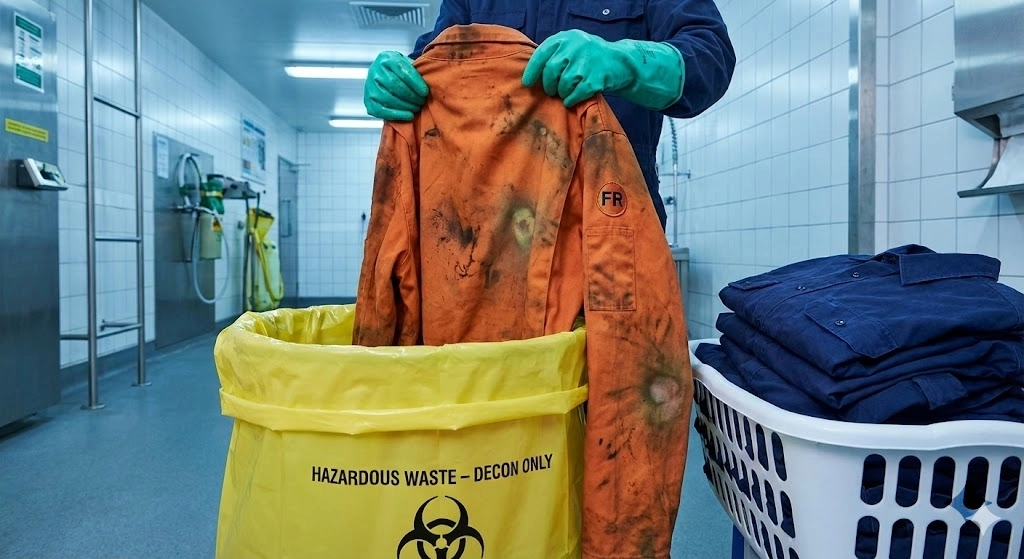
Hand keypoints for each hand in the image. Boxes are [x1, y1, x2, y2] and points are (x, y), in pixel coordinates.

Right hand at [363, 51, 429, 120]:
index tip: (425, 92)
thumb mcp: (408, 63)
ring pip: (387, 98)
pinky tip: (408, 115)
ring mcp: (369, 86)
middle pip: (394, 85)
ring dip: (405, 106)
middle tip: (422, 101)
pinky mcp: (368, 100)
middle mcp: (375, 70)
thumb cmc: (401, 71)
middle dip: (411, 96)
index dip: (415, 83)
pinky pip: (381, 110)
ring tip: (417, 108)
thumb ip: (416, 70)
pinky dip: (396, 114)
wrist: (384, 74)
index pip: (402, 70)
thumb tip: (429, 83)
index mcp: (387, 58)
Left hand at [522, 30, 685, 110]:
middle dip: (548, 85)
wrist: (622, 63)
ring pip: (562, 85)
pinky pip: (574, 95)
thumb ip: (555, 54)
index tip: (527, 83)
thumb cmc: (591, 58)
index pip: (542, 54)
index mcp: (567, 38)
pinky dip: (571, 100)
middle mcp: (576, 46)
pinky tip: (573, 98)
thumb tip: (531, 74)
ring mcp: (586, 62)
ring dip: (561, 93)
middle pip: (550, 71)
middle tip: (552, 90)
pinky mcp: (595, 79)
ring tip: (566, 92)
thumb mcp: (573, 47)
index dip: (532, 71)